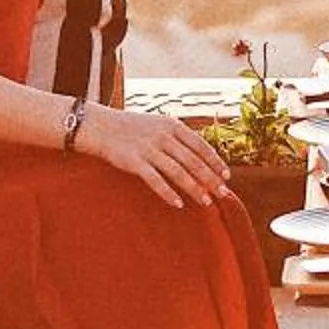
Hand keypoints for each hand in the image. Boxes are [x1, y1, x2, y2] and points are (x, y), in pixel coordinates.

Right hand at [78, 108, 233, 208]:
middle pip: (193, 161)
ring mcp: (149, 149)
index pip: (201, 145)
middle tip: (223, 193)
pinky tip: (178, 204)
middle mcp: (163, 136)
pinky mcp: (134, 162)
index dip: (215, 161)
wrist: (101, 126)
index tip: (226, 176)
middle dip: (210, 178)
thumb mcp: (159, 124)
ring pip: (178, 172)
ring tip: (206, 202)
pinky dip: (168, 193)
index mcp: (173, 125)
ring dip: (194, 188)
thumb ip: (179, 137)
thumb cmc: (133, 128)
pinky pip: (155, 181)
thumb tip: (202, 155)